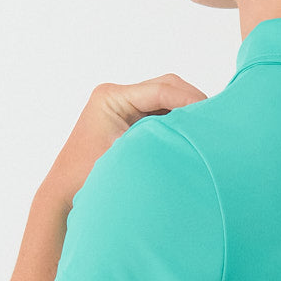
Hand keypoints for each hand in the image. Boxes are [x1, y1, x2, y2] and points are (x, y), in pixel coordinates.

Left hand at [41, 74, 208, 206]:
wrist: (65, 194)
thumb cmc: (87, 178)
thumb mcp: (127, 156)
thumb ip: (160, 140)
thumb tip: (195, 133)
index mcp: (111, 97)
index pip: (160, 90)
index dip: (189, 100)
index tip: (212, 113)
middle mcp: (117, 96)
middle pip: (165, 87)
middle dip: (192, 100)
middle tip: (216, 118)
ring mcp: (123, 107)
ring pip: (166, 98)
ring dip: (187, 110)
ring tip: (208, 126)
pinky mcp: (130, 120)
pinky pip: (160, 113)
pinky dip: (178, 120)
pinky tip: (193, 134)